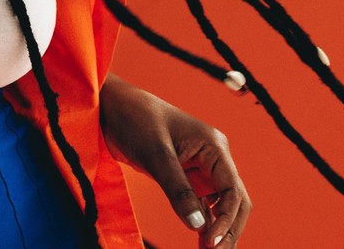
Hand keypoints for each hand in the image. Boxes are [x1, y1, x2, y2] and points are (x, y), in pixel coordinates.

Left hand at [99, 74, 249, 246]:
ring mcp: (200, 168)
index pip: (232, 190)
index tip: (210, 243)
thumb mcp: (155, 155)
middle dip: (227, 229)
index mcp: (213, 147)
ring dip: (218, 230)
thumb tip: (199, 226)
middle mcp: (212, 158)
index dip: (226, 220)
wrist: (110, 107)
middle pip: (233, 201)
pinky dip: (203, 223)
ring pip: (220, 206)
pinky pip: (202, 204)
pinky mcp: (184, 176)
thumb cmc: (134, 120)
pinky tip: (201, 242)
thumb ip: (178, 190)